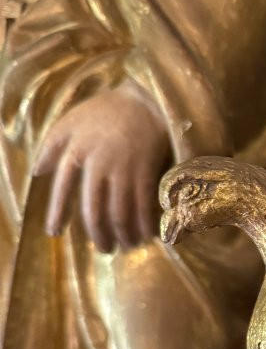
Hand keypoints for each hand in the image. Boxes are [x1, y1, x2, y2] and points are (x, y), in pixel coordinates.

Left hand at [33, 83, 170, 251]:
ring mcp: (124, 169)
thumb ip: (51, 146)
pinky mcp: (146, 171)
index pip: (63, 189)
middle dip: (98, 234)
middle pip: (94, 210)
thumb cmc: (105, 111)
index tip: (55, 232)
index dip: (58, 213)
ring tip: (125, 246)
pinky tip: (147, 235)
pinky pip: (143, 205)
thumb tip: (37, 172)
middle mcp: (99, 164)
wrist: (145, 99)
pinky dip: (144, 224)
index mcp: (77, 152)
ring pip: (119, 213)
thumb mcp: (70, 121)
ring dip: (122, 235)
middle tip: (103, 249)